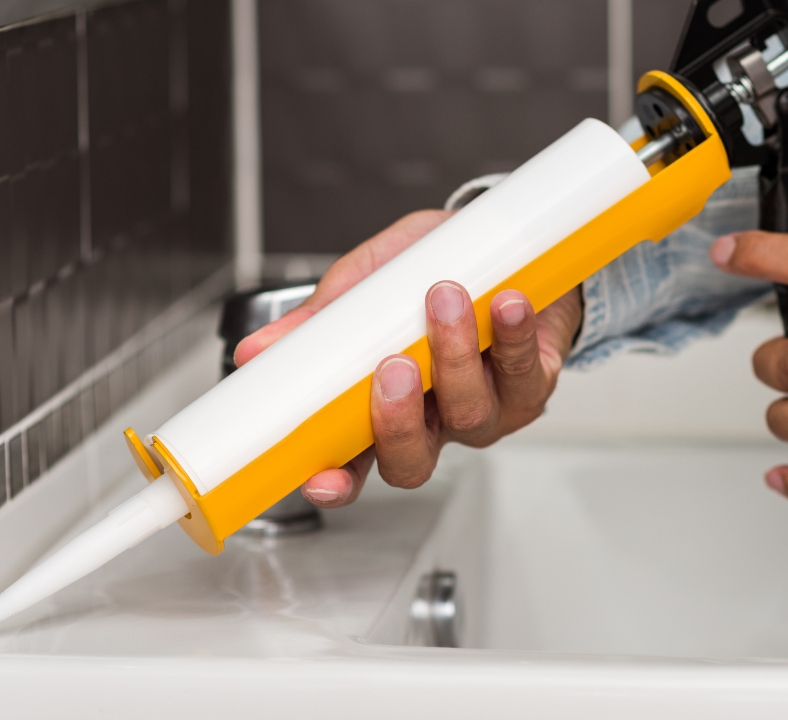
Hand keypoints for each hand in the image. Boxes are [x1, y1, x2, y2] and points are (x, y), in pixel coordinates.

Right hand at [235, 210, 582, 506]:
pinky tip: (505, 304)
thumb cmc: (432, 272)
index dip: (337, 482)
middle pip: (412, 461)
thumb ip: (321, 321)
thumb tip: (255, 350)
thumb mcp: (365, 287)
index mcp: (383, 411)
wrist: (504, 245)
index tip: (321, 478)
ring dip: (454, 356)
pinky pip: (523, 373)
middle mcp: (434, 423)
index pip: (353, 465)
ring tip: (444, 297)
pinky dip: (513, 336)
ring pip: (469, 414)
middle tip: (392, 366)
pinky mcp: (533, 385)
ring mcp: (486, 410)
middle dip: (399, 420)